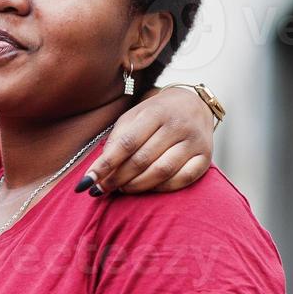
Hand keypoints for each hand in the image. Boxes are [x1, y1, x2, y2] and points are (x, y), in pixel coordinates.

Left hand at [81, 85, 215, 194]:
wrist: (193, 104)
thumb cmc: (154, 114)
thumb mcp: (132, 118)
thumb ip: (116, 141)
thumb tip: (99, 172)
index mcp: (155, 112)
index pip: (126, 143)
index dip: (104, 165)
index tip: (86, 183)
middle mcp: (177, 125)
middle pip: (142, 160)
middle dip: (117, 179)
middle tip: (102, 189)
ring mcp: (194, 141)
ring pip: (162, 171)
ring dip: (137, 185)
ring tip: (122, 188)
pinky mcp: (206, 157)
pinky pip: (183, 179)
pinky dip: (161, 188)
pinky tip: (148, 188)